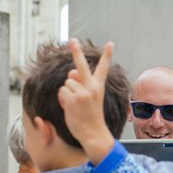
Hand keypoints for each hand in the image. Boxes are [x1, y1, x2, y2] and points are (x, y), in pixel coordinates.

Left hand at [58, 39, 115, 164]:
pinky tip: (70, 108)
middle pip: (81, 66)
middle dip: (76, 51)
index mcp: (98, 87)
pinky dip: (63, 99)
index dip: (107, 55)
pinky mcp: (73, 99)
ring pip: (67, 83)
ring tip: (75, 105)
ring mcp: (82, 93)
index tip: (111, 44)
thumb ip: (81, 84)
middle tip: (72, 40)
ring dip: (67, 93)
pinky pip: (62, 92)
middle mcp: (91, 87)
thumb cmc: (91, 117)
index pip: (103, 68)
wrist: (93, 133)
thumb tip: (70, 72)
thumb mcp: (90, 99)